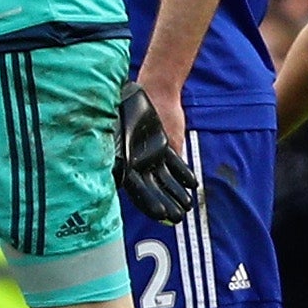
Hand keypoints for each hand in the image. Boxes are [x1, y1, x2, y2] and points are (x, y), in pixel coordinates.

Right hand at [115, 80, 196, 223]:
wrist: (149, 88)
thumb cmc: (129, 106)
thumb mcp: (119, 128)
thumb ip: (117, 151)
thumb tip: (114, 174)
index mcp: (124, 161)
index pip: (137, 190)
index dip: (148, 203)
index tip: (160, 215)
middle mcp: (137, 162)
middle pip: (152, 190)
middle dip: (164, 204)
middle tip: (177, 219)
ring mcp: (152, 154)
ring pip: (165, 179)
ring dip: (176, 194)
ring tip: (187, 207)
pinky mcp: (165, 145)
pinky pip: (175, 163)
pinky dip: (183, 174)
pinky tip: (193, 185)